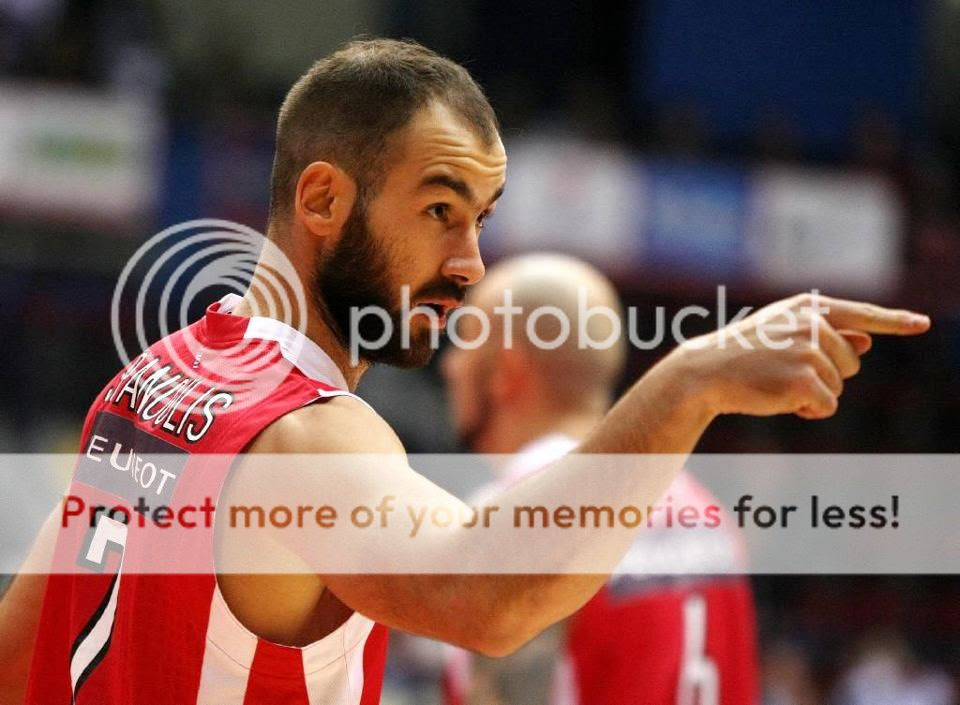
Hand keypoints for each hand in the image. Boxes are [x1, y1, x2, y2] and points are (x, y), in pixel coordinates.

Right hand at [675, 293, 929, 419]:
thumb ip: (826, 336)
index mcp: (807, 308)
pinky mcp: (805, 379)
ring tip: (774, 384)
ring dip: (813, 394)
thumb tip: (867, 342)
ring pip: (839, 387)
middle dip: (826, 376)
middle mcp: (812, 324)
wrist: (704, 373)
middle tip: (781, 372)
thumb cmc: (742, 355)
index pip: (861, 314)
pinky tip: (778, 400)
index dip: (895, 321)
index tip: (922, 324)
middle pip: (852, 363)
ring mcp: (809, 350)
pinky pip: (827, 405)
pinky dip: (807, 410)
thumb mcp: (782, 336)